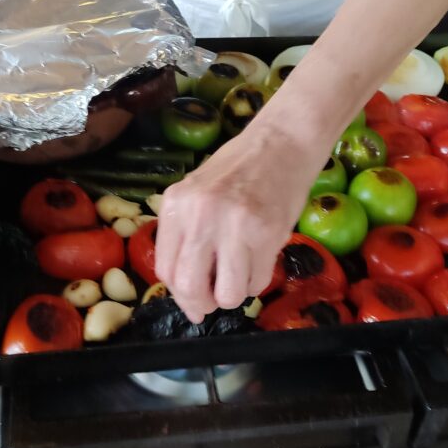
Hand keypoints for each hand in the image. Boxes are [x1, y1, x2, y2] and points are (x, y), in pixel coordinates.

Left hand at [154, 121, 327, 322]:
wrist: (282, 142)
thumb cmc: (238, 168)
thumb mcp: (196, 192)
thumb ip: (186, 233)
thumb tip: (187, 291)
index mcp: (176, 204)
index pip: (166, 270)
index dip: (179, 294)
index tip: (193, 299)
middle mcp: (200, 216)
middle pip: (190, 287)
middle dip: (202, 305)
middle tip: (213, 302)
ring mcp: (234, 226)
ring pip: (227, 294)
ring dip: (233, 297)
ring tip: (239, 278)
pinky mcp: (267, 234)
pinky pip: (257, 282)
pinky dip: (256, 282)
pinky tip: (258, 262)